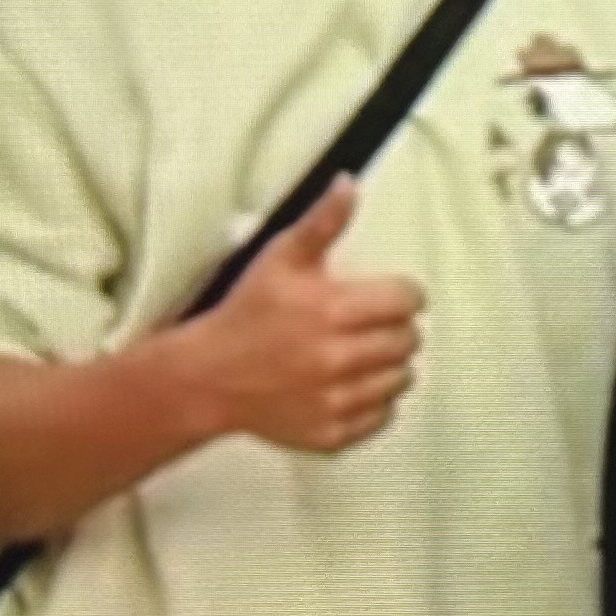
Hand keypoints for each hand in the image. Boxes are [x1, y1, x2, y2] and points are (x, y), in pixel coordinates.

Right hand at [169, 177, 426, 453]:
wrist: (205, 379)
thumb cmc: (247, 312)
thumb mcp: (279, 258)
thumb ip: (322, 222)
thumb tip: (350, 182)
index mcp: (333, 311)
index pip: (409, 300)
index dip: (400, 295)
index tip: (383, 297)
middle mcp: (339, 358)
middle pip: (410, 340)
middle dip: (395, 329)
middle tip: (367, 326)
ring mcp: (335, 401)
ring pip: (401, 379)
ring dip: (388, 366)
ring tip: (359, 356)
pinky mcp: (330, 433)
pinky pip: (382, 417)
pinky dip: (374, 403)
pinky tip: (348, 386)